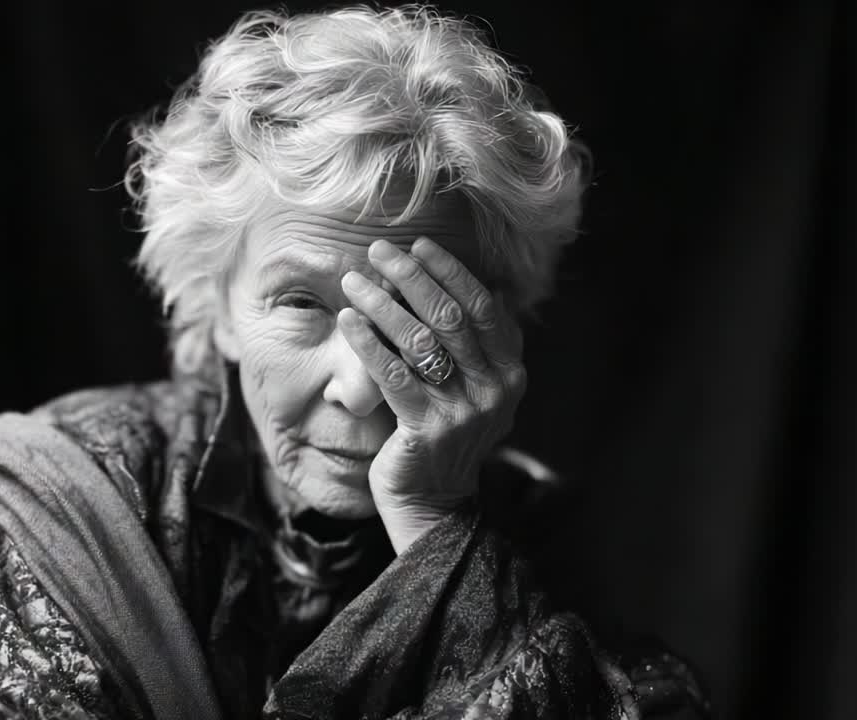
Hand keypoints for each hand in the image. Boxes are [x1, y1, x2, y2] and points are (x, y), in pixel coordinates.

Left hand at [338, 237, 526, 552]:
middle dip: (412, 276)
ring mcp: (462, 411)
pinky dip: (367, 341)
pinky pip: (393, 374)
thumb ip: (481, 345)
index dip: (451, 271)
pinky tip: (346, 320)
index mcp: (509, 373)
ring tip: (353, 280)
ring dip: (382, 303)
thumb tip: (492, 286)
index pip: (483, 307)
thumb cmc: (445, 436)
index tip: (419, 245)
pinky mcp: (427, 429)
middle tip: (380, 251)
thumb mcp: (477, 389)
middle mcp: (494, 389)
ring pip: (419, 341)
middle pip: (450, 317)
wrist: (435, 505)